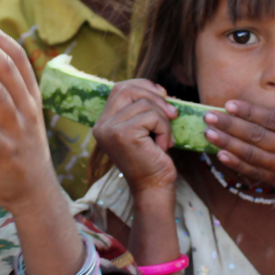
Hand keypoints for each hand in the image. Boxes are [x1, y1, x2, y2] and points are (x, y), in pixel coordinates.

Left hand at [0, 22, 56, 214]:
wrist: (36, 193)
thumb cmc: (20, 151)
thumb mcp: (20, 117)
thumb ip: (4, 94)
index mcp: (31, 97)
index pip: (20, 59)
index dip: (0, 39)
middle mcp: (27, 109)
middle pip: (7, 69)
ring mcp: (17, 131)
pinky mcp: (5, 154)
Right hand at [92, 79, 178, 195]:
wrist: (153, 187)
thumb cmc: (153, 159)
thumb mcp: (145, 129)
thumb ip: (143, 108)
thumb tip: (160, 89)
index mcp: (103, 123)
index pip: (119, 88)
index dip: (143, 86)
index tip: (163, 94)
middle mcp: (101, 125)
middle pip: (127, 89)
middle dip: (155, 97)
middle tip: (173, 114)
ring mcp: (109, 129)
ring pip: (144, 103)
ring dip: (163, 119)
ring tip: (166, 138)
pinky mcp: (123, 134)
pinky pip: (152, 116)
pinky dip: (165, 129)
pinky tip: (164, 146)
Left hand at [202, 93, 274, 221]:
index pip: (274, 120)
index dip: (250, 112)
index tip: (230, 104)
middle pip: (258, 136)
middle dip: (231, 125)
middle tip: (209, 116)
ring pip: (253, 155)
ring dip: (228, 143)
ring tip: (209, 133)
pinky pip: (256, 173)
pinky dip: (238, 164)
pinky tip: (222, 155)